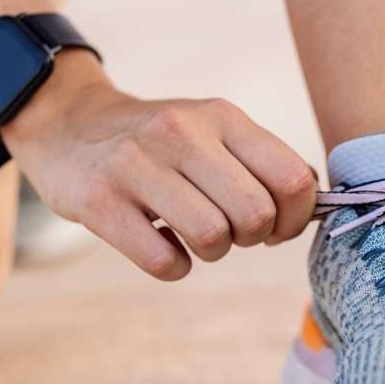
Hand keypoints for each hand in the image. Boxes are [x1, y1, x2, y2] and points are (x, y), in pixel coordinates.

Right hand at [3, 53, 316, 279]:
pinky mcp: (98, 201)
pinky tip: (164, 245)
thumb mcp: (214, 129)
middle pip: (256, 214)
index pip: (293, 178)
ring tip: (196, 236)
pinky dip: (174, 266)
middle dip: (253, 237)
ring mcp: (136, 165)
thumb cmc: (161, 141)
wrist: (68, 123)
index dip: (296, 218)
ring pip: (212, 238)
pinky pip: (164, 261)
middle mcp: (181, 133)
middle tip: (232, 230)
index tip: (276, 226)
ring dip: (213, 252)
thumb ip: (264, 162)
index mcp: (222, 117)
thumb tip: (317, 206)